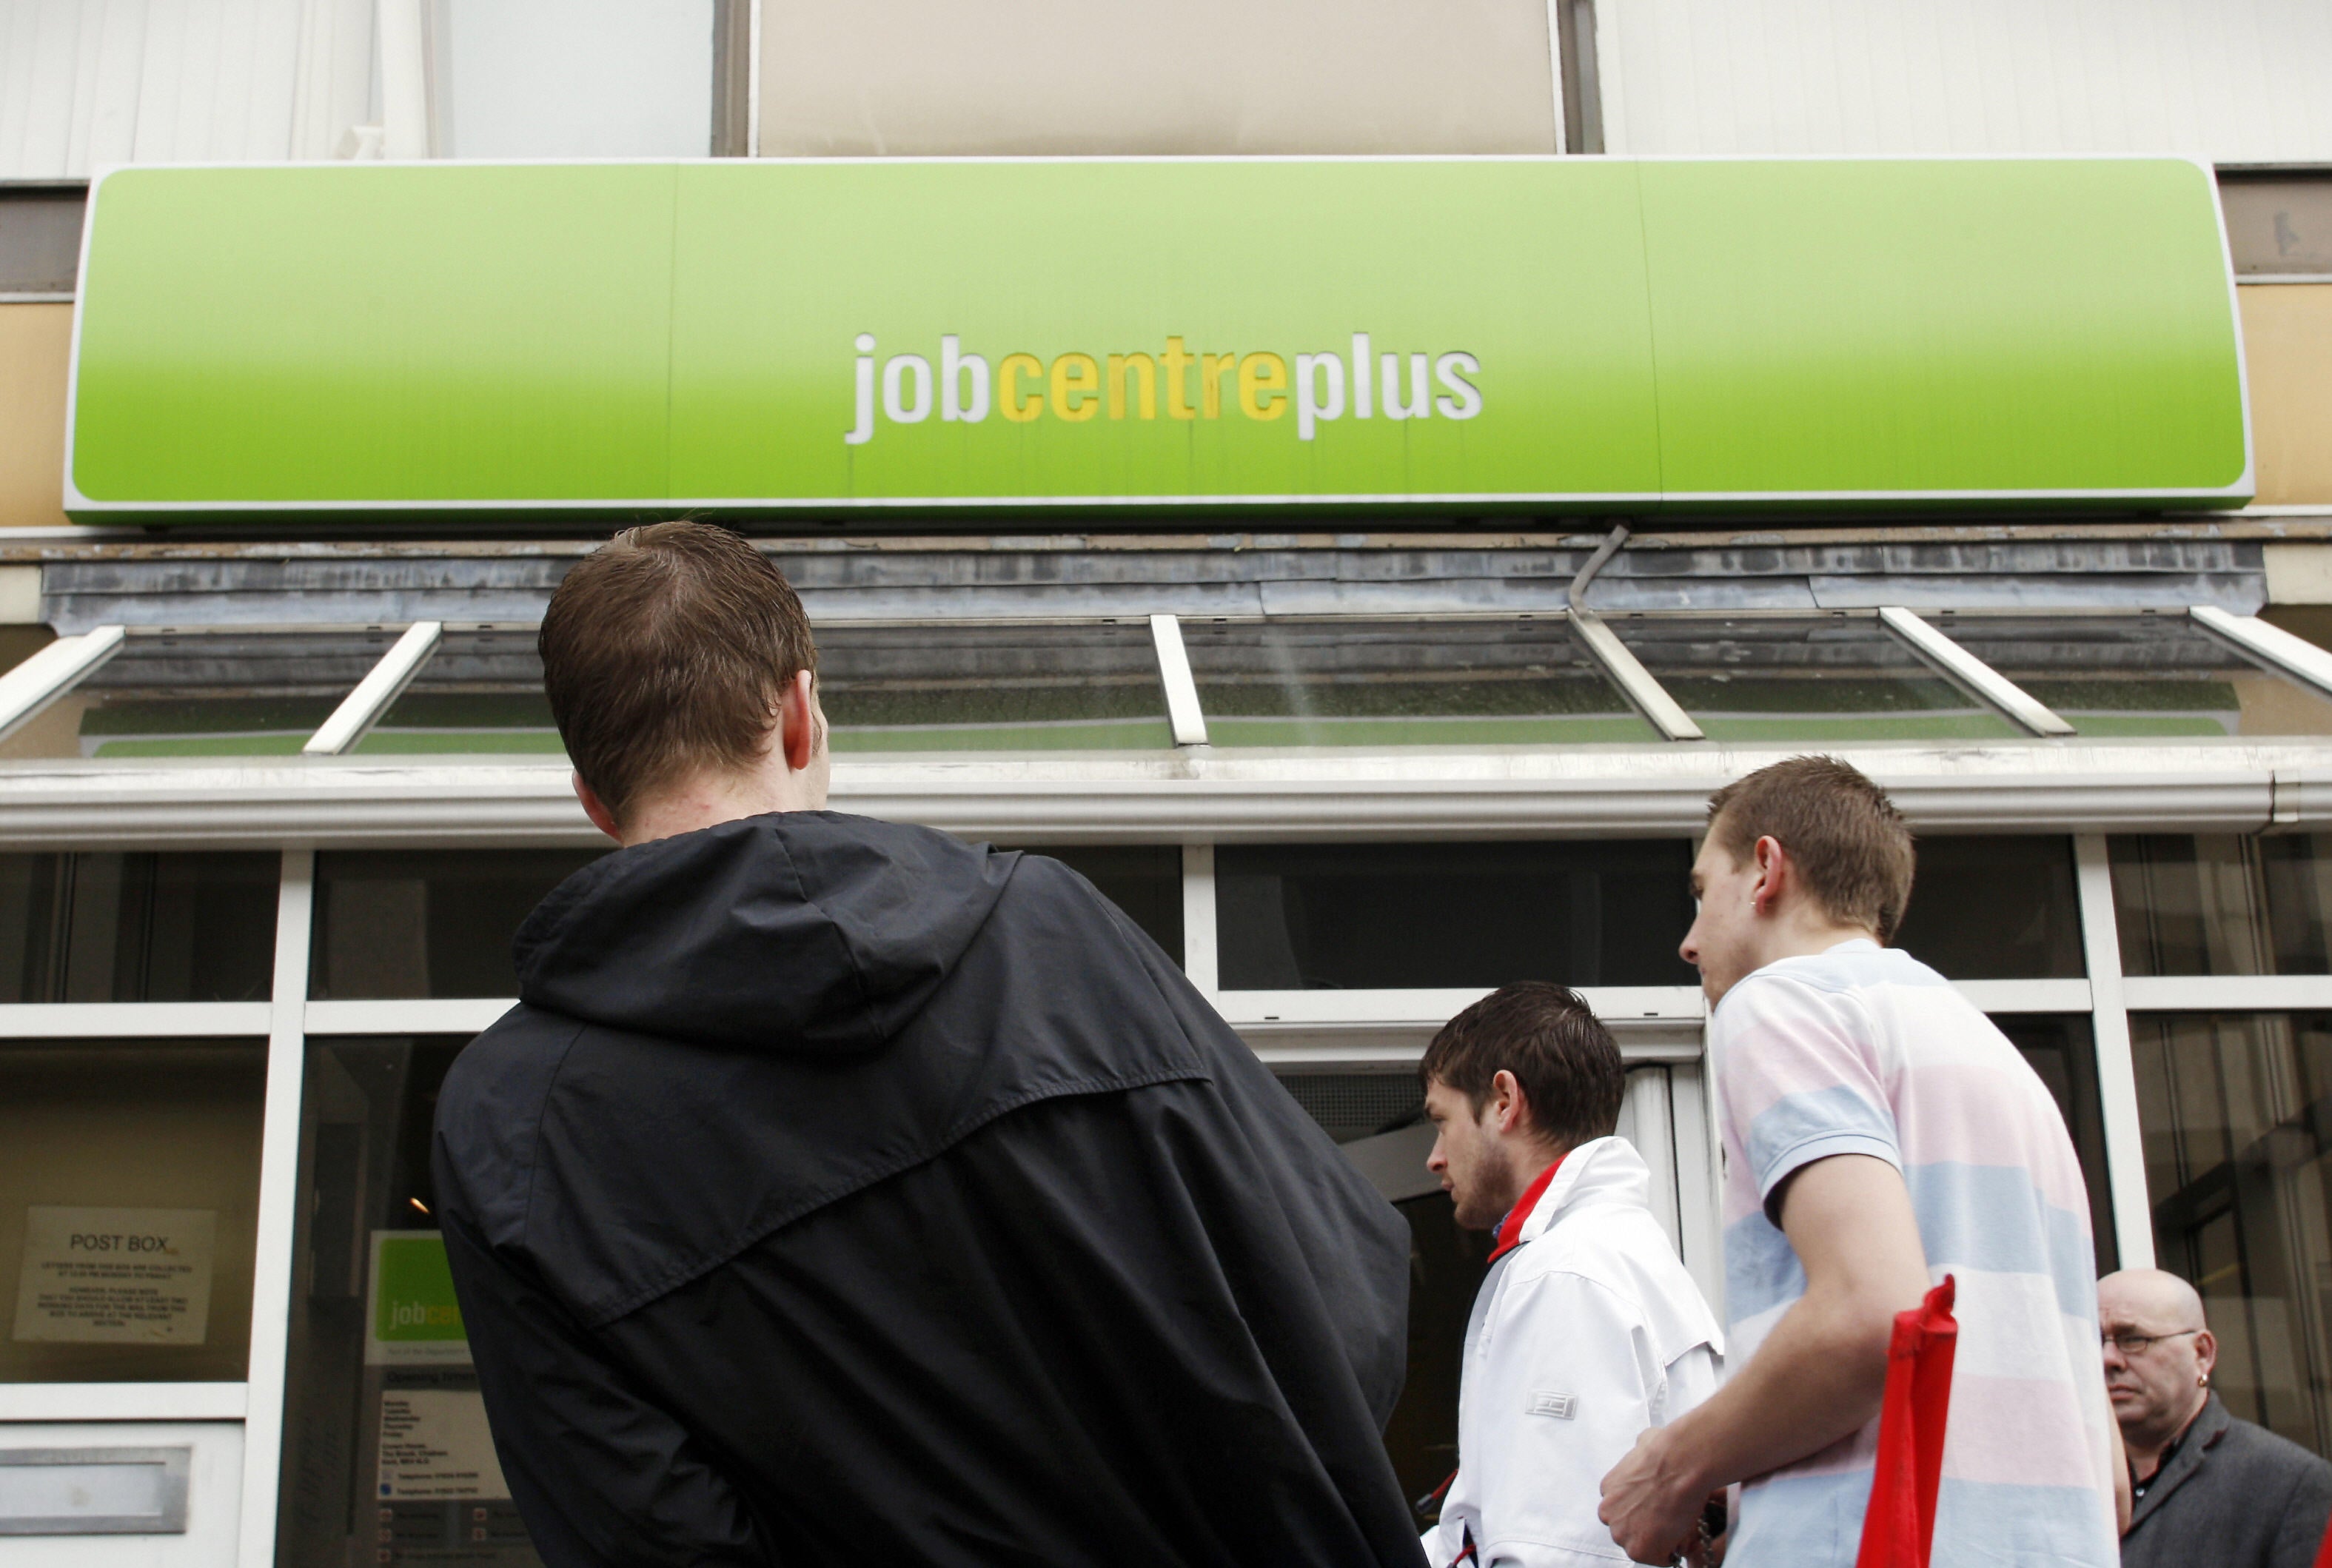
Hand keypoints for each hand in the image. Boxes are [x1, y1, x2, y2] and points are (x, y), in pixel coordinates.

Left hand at [1600, 1425, 1708, 1563]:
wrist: (1680, 1463)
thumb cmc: (1667, 1451)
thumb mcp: (1644, 1443)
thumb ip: (1640, 1453)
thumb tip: (1647, 1447)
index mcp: (1608, 1488)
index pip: (1622, 1509)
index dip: (1641, 1511)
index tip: (1655, 1510)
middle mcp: (1608, 1512)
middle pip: (1627, 1529)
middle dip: (1646, 1527)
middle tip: (1668, 1520)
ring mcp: (1621, 1532)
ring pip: (1641, 1545)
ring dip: (1659, 1540)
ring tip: (1677, 1526)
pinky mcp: (1638, 1548)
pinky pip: (1658, 1558)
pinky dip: (1671, 1552)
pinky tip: (1681, 1534)